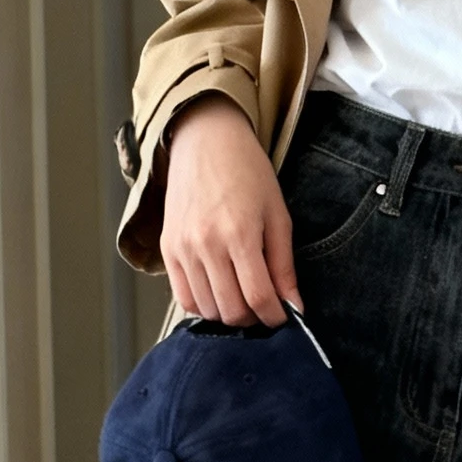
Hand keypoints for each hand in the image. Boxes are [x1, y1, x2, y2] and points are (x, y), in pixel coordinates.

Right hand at [161, 95, 301, 327]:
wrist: (205, 142)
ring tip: (243, 299)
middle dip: (253, 319)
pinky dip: (204, 306)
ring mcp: (183, 249)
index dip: (275, 316)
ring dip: (228, 315)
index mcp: (239, 234)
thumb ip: (284, 264)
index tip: (283, 317)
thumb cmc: (247, 173)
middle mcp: (206, 245)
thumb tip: (294, 306)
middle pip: (231, 310)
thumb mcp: (277, 215)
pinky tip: (219, 294)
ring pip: (206, 309)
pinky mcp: (167, 249)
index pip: (258, 297)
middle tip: (265, 309)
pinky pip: (184, 297)